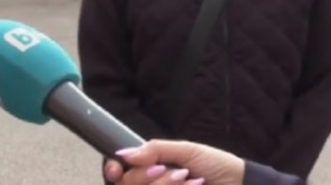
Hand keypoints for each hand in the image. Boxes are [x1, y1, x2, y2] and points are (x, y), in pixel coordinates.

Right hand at [104, 140, 245, 184]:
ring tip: (191, 181)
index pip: (118, 173)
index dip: (112, 171)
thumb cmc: (218, 167)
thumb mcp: (187, 150)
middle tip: (168, 171)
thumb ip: (154, 150)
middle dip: (144, 177)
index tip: (117, 169)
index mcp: (150, 169)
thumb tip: (123, 154)